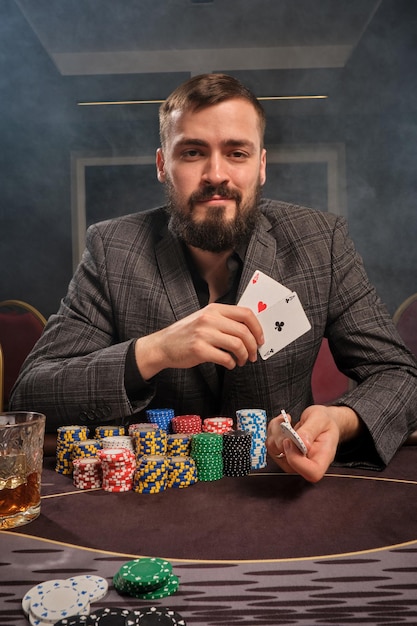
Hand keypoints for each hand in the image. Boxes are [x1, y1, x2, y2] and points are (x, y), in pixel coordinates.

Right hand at [135, 303, 263, 378]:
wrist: (163, 345)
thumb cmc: (186, 334)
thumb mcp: (204, 318)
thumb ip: (224, 320)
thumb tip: (251, 331)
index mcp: (214, 308)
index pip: (246, 313)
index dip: (258, 328)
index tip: (261, 339)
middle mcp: (209, 318)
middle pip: (244, 331)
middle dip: (253, 346)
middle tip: (253, 355)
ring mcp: (204, 334)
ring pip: (237, 345)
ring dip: (244, 356)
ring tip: (241, 361)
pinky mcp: (199, 350)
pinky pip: (225, 358)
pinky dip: (231, 364)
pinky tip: (229, 364)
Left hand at [266, 405, 360, 482]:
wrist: (322, 420)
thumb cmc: (325, 422)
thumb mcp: (321, 419)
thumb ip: (310, 430)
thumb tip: (301, 442)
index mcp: (323, 458)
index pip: (312, 473)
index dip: (297, 460)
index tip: (291, 440)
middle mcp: (308, 463)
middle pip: (289, 465)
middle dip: (281, 441)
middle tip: (286, 425)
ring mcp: (294, 460)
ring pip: (275, 453)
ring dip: (275, 433)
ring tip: (285, 421)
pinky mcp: (284, 453)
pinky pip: (271, 445)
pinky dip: (273, 430)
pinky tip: (282, 422)